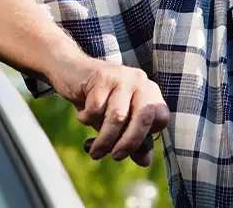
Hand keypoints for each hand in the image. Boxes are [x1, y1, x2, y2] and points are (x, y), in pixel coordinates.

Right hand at [52, 58, 168, 164]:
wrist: (70, 71)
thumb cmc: (99, 101)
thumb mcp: (118, 123)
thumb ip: (133, 141)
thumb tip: (146, 161)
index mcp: (150, 92)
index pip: (161, 118)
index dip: (147, 137)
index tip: (131, 151)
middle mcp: (141, 81)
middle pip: (144, 117)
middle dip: (129, 142)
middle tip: (115, 157)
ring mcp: (122, 76)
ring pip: (117, 116)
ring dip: (104, 139)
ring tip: (94, 151)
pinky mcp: (102, 76)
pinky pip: (95, 108)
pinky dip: (86, 119)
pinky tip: (83, 116)